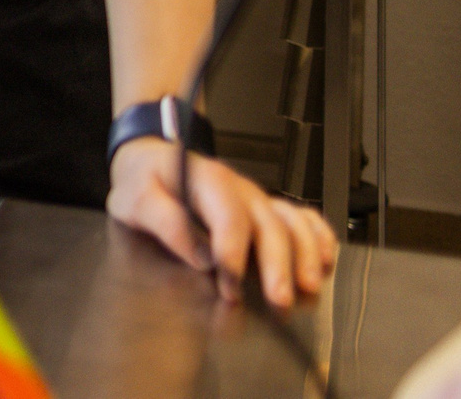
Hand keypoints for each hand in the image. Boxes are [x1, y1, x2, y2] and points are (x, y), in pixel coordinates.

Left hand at [109, 139, 337, 307]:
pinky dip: (318, 236)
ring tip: (309, 288)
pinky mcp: (265, 208)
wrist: (150, 159)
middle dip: (277, 265)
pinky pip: (302, 217)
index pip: (228, 215)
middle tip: (279, 301)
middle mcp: (239, 189)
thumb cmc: (142, 180)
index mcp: (206, 180)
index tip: (230, 287)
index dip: (233, 252)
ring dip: (304, 256)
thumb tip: (199, 256)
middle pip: (268, 224)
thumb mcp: (134, 197)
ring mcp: (257, 198)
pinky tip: (326, 261)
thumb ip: (163, 221)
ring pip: (292, 222)